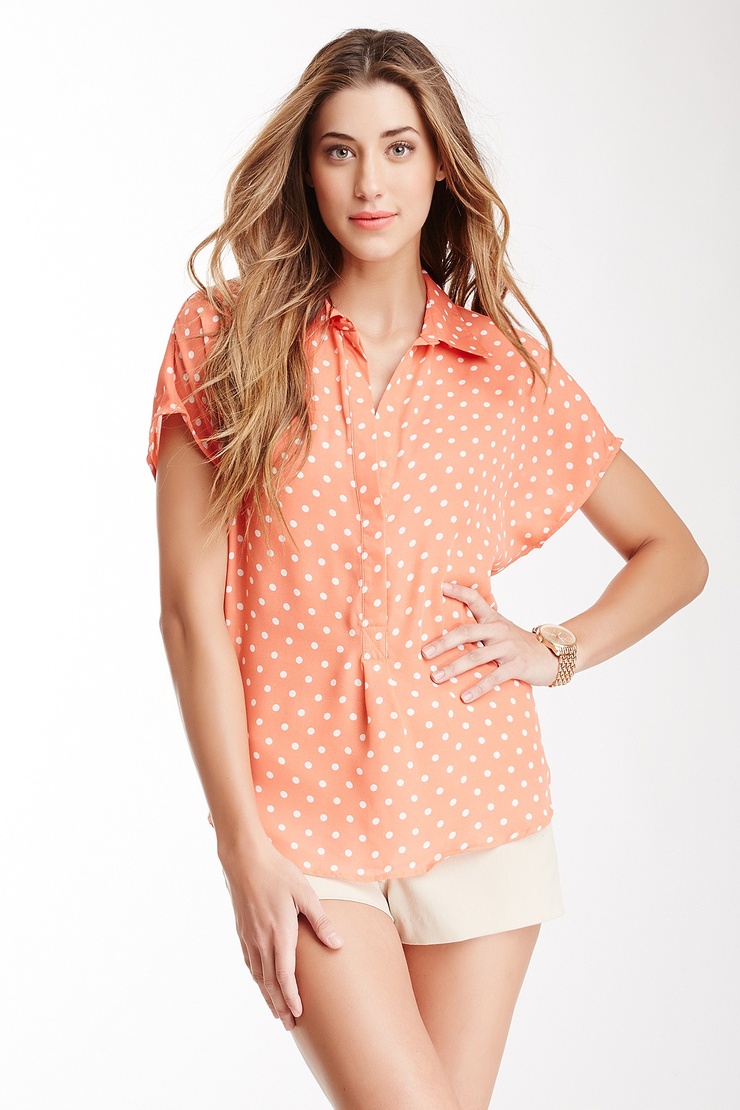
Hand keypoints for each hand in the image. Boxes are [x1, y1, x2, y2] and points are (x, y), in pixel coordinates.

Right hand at [219, 840, 343, 1030]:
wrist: (244, 859)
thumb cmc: (278, 873)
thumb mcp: (305, 893)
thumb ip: (320, 921)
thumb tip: (338, 944)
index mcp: (279, 934)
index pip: (285, 976)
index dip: (292, 998)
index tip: (299, 1014)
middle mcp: (261, 940)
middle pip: (270, 982)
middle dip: (280, 1005)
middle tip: (289, 1025)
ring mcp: (249, 937)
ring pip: (258, 975)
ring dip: (267, 996)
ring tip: (276, 1011)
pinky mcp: (242, 931)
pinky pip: (249, 963)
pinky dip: (257, 978)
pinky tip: (261, 982)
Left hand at [421, 581, 558, 699]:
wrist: (553, 655)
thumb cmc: (519, 645)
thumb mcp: (501, 631)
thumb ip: (480, 630)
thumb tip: (448, 635)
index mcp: (494, 619)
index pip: (475, 599)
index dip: (459, 591)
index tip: (440, 586)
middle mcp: (499, 630)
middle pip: (467, 632)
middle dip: (443, 643)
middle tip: (424, 653)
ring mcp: (508, 648)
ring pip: (476, 657)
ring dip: (453, 668)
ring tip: (436, 677)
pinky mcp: (517, 665)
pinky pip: (494, 677)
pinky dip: (478, 688)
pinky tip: (464, 697)